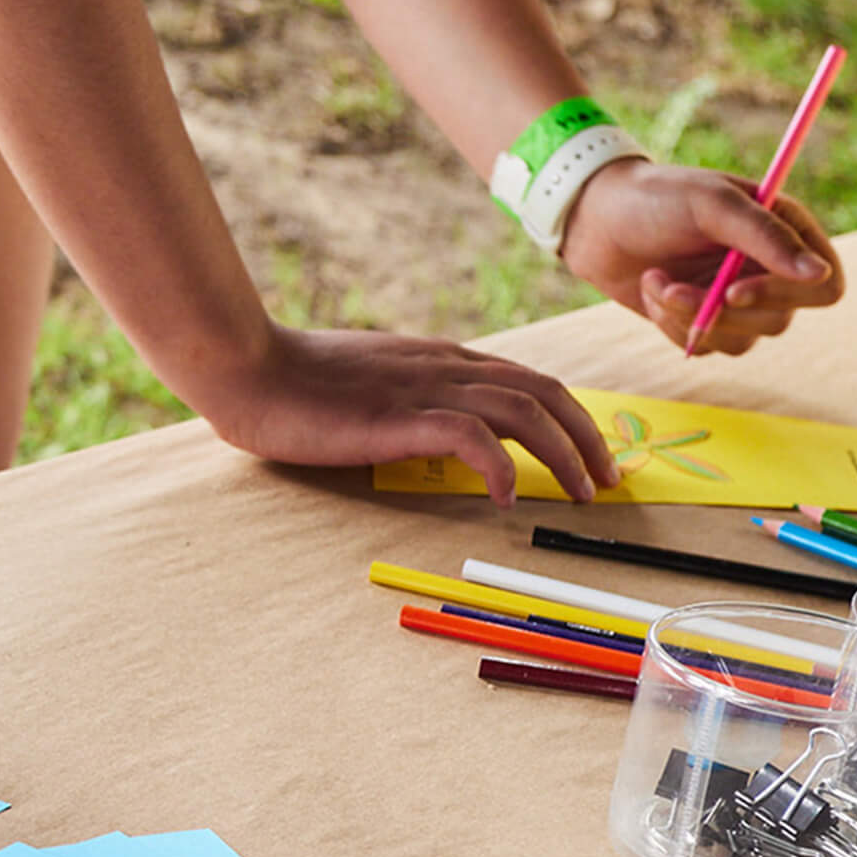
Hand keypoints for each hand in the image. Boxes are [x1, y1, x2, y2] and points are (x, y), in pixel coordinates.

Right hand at [190, 324, 619, 507]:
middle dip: (587, 436)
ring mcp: (424, 389)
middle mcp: (444, 367)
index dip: (570, 416)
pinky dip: (500, 466)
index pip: (527, 380)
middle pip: (544, 390)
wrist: (249, 369)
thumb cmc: (296, 382)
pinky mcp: (399, 416)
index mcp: (440, 359)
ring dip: (562, 453)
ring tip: (579, 493)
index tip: (589, 454)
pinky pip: (471, 438)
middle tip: (607, 480)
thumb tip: (439, 431)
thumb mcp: (371, 383)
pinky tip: (506, 497)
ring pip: (522, 410)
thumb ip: (411, 397)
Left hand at [559, 161, 845, 355]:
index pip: (824, 285)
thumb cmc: (656, 198)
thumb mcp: (712, 205)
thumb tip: (818, 275)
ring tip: (655, 281)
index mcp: (786, 231)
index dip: (786, 296)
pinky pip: (706, 346)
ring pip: (741, 340)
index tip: (734, 290)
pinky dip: (673, 326)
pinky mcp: (703, 320)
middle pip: (779, 321)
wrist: (594, 220)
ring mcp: (736, 298)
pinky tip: (651, 290)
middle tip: (674, 288)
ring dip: (690, 317)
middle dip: (720, 311)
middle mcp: (768, 268)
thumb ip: (765, 237)